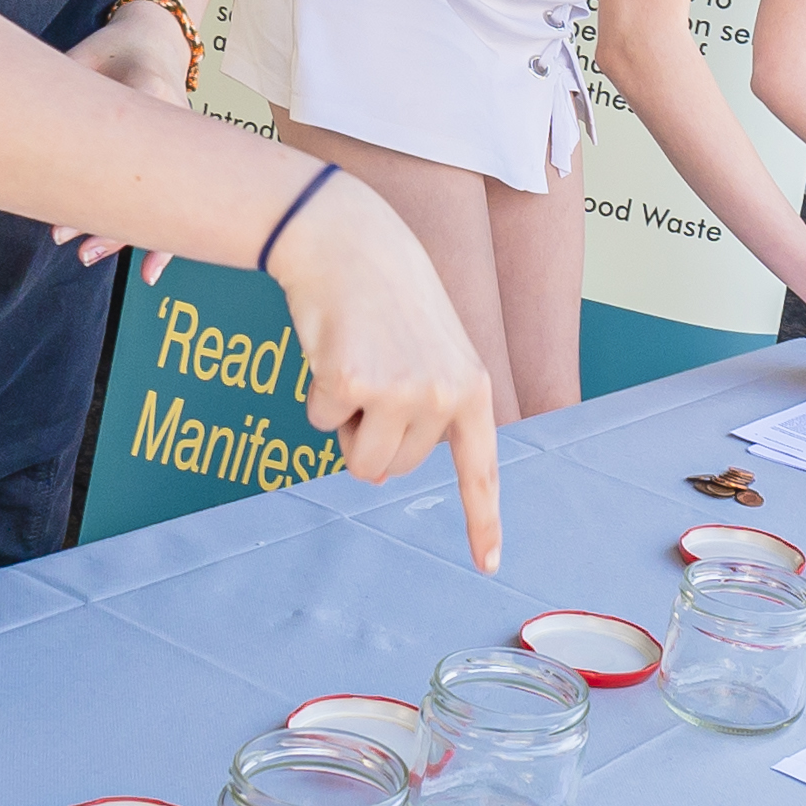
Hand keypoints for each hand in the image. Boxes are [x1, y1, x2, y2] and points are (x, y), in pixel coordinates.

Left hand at [58, 17, 195, 276]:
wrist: (160, 39)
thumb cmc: (114, 47)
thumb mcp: (82, 56)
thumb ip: (59, 86)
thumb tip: (10, 120)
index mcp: (150, 87)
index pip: (127, 135)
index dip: (95, 169)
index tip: (66, 196)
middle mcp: (174, 123)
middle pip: (143, 183)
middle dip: (104, 217)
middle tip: (61, 238)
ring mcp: (179, 149)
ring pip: (157, 203)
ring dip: (122, 235)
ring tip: (86, 257)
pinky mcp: (176, 164)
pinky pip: (171, 208)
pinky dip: (161, 242)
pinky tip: (149, 275)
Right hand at [266, 169, 498, 570]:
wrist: (350, 241)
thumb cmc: (389, 297)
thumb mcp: (434, 349)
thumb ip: (428, 408)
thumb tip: (381, 472)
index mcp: (472, 389)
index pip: (481, 469)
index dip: (482, 520)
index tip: (487, 564)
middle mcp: (442, 395)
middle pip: (394, 467)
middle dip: (373, 434)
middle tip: (375, 373)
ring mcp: (399, 391)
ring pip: (360, 460)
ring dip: (346, 424)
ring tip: (357, 364)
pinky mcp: (350, 383)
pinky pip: (322, 422)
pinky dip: (317, 394)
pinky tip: (331, 348)